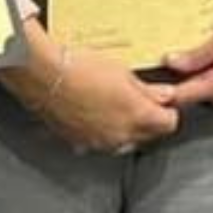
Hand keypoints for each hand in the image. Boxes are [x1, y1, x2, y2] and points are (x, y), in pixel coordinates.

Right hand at [0, 21, 179, 153]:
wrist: (43, 75)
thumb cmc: (80, 68)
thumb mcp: (123, 72)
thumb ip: (148, 91)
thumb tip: (165, 96)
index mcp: (136, 117)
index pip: (169, 123)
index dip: (169, 110)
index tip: (164, 100)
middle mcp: (120, 137)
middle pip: (148, 135)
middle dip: (149, 120)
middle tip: (140, 99)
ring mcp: (99, 143)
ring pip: (125, 142)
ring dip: (127, 127)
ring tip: (116, 104)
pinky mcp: (79, 144)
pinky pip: (101, 142)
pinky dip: (104, 131)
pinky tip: (96, 112)